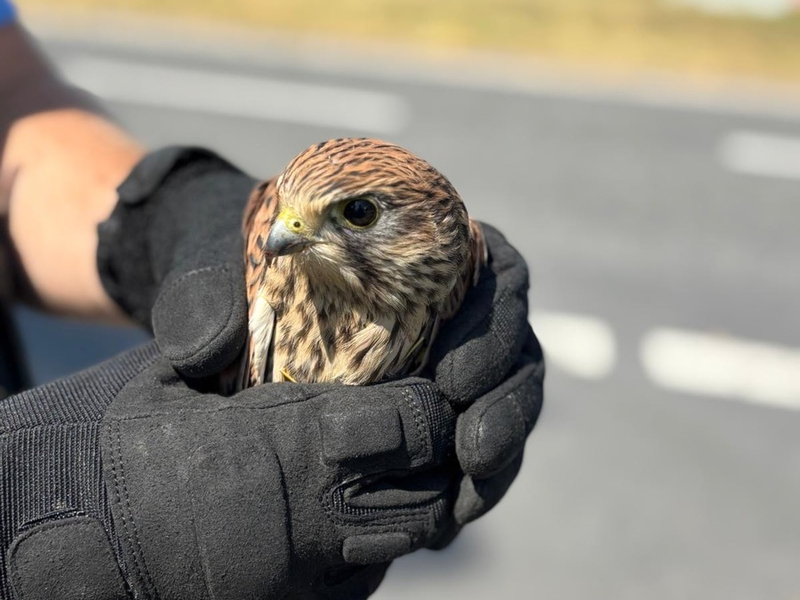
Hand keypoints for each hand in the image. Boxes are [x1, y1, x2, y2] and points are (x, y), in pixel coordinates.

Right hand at [1, 345, 461, 599]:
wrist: (57, 543)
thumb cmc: (105, 449)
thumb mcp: (158, 374)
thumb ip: (212, 332)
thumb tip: (248, 310)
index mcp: (286, 447)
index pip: (412, 425)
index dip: (431, 404)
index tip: (427, 383)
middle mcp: (310, 518)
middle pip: (429, 491)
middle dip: (440, 458)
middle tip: (422, 427)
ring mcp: (303, 573)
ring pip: (405, 540)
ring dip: (413, 502)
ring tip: (392, 470)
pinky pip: (364, 576)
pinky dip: (373, 544)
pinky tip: (347, 514)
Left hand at [98, 147, 543, 544]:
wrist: (223, 309)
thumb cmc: (234, 270)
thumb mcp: (213, 270)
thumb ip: (208, 299)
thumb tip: (213, 353)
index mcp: (429, 253)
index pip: (498, 272)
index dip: (496, 320)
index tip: (452, 373)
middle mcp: (450, 309)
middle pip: (514, 346)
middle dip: (506, 400)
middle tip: (471, 446)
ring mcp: (448, 362)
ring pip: (505, 400)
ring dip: (500, 448)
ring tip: (466, 494)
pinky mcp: (433, 415)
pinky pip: (473, 448)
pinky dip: (473, 484)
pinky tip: (448, 518)